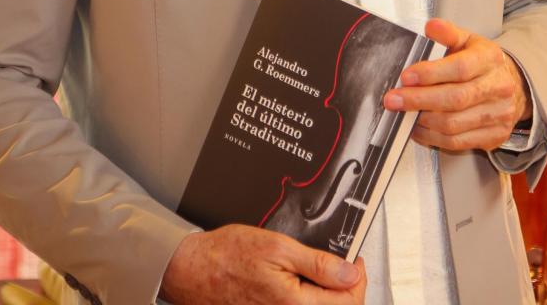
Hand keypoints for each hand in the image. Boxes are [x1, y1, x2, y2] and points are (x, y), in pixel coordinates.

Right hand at [159, 225, 365, 304]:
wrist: (190, 271)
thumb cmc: (225, 257)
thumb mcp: (277, 247)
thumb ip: (318, 263)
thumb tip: (350, 273)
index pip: (348, 301)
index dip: (356, 277)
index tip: (352, 261)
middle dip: (345, 287)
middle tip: (341, 265)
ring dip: (327, 294)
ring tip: (320, 272)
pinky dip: (308, 299)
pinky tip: (301, 284)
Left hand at [383, 19, 531, 151]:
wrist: (512, 86)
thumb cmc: (482, 64)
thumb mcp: (467, 42)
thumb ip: (448, 34)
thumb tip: (431, 27)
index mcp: (490, 59)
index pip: (461, 68)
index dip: (431, 74)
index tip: (406, 77)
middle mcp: (499, 87)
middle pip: (456, 98)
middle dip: (419, 100)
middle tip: (394, 99)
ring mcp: (499, 114)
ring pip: (454, 124)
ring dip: (423, 121)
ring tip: (404, 113)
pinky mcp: (494, 135)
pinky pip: (457, 142)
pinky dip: (432, 137)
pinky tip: (419, 128)